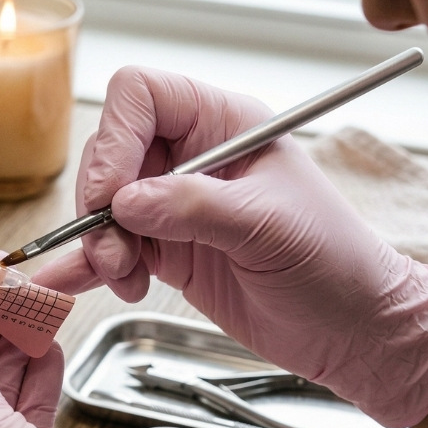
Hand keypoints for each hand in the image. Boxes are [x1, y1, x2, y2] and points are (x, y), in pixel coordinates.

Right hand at [35, 66, 427, 427]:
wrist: (350, 331)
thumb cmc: (335, 265)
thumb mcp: (269, 227)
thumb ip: (194, 207)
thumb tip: (125, 203)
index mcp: (225, 126)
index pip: (143, 97)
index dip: (116, 137)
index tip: (114, 195)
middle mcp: (193, 157)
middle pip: (110, 153)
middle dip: (101, 205)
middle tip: (115, 252)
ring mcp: (175, 205)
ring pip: (103, 204)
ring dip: (98, 243)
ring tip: (124, 279)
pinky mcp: (165, 249)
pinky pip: (109, 246)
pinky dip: (88, 265)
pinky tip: (77, 283)